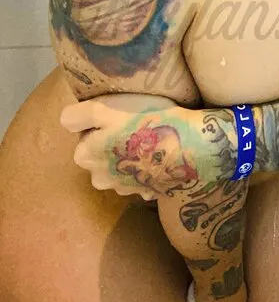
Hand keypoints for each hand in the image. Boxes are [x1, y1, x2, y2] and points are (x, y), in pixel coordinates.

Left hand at [60, 93, 207, 199]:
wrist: (189, 148)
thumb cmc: (146, 123)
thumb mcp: (108, 109)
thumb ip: (79, 114)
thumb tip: (65, 120)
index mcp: (85, 156)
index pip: (84, 136)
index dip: (101, 124)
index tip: (120, 117)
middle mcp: (98, 178)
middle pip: (100, 154)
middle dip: (112, 143)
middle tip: (134, 126)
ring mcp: (122, 189)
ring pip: (119, 166)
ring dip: (129, 156)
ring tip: (150, 140)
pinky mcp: (144, 192)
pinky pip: (140, 177)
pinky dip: (146, 168)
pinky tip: (159, 157)